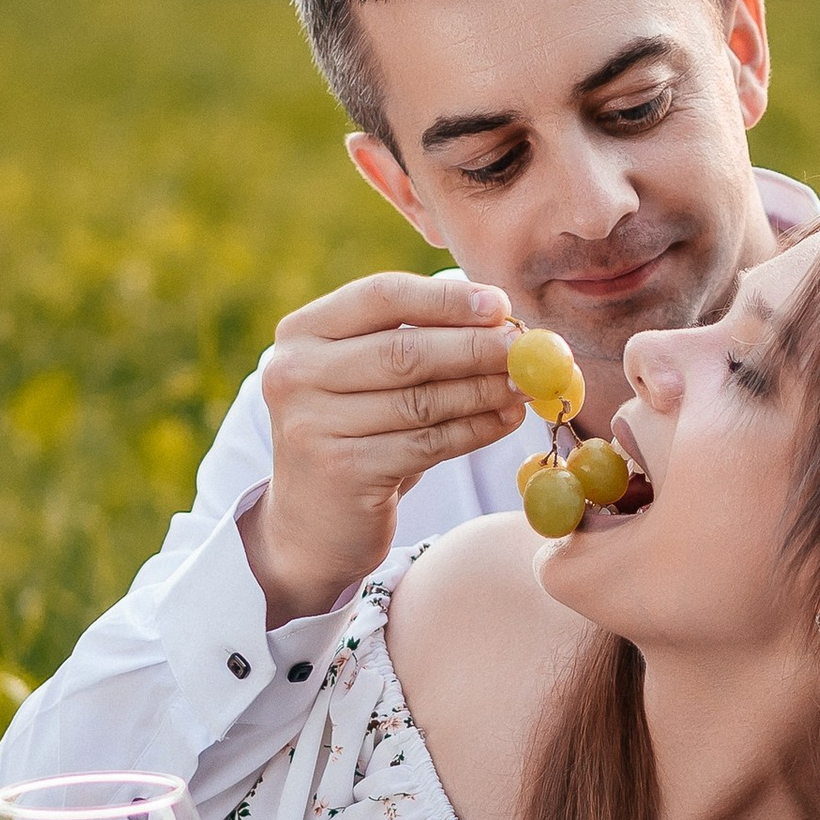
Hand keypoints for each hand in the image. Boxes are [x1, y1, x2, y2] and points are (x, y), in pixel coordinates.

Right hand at [245, 270, 523, 622]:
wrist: (311, 522)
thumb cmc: (353, 434)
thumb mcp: (364, 377)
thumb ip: (413, 340)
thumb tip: (501, 318)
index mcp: (300, 332)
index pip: (381, 296)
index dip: (445, 298)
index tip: (499, 304)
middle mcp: (294, 374)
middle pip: (404, 351)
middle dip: (474, 347)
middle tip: (525, 348)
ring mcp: (312, 425)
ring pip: (420, 401)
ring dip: (482, 391)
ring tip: (525, 385)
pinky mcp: (342, 472)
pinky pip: (426, 444)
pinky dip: (474, 430)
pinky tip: (505, 420)